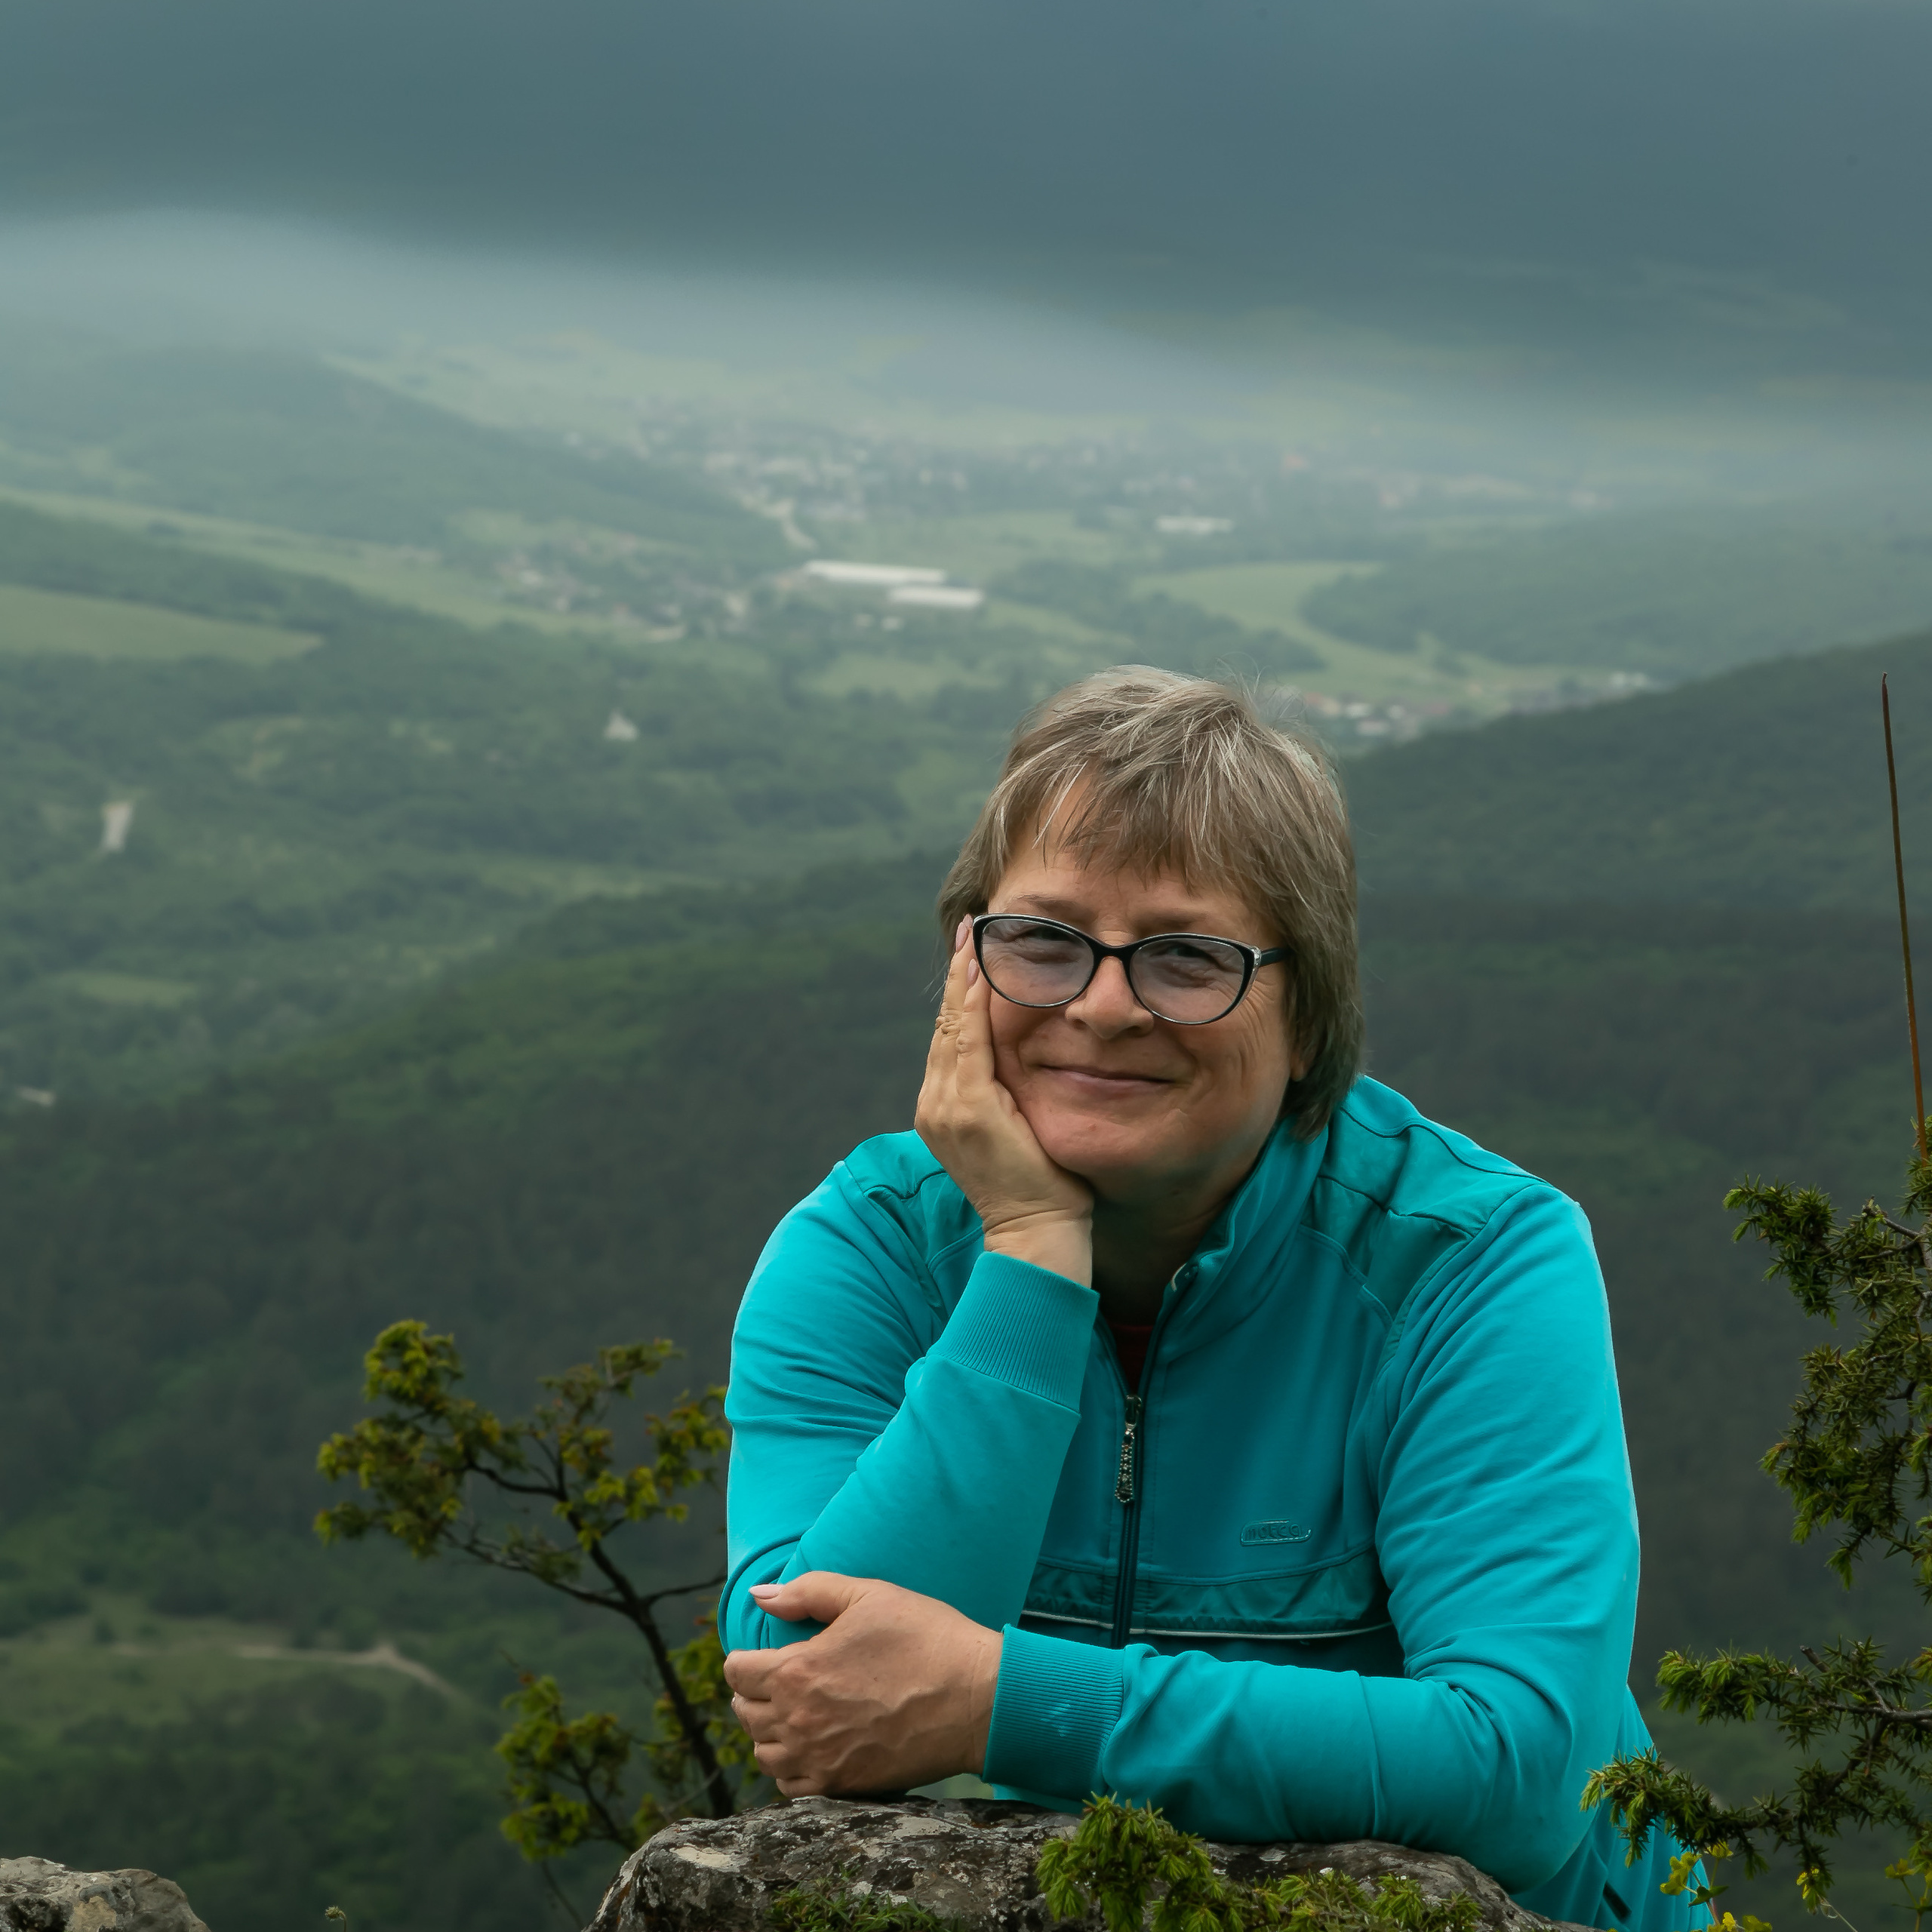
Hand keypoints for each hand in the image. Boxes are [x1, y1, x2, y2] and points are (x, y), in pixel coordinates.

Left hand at [723, 1573, 1002, 1796]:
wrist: (976, 1697)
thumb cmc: (925, 1638)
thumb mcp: (868, 1596)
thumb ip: (808, 1592)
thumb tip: (760, 1595)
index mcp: (796, 1671)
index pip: (736, 1672)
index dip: (747, 1658)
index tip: (766, 1654)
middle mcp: (797, 1721)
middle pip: (745, 1713)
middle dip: (756, 1692)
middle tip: (783, 1679)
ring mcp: (819, 1759)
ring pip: (764, 1753)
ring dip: (770, 1732)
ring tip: (796, 1713)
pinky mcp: (843, 1786)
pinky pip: (792, 1787)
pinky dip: (792, 1769)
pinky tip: (813, 1747)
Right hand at [915, 918, 1092, 1282]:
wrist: (1036, 1233)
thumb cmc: (1041, 1189)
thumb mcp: (1019, 1131)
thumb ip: (1010, 1097)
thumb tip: (1023, 1067)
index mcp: (946, 1109)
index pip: (952, 1039)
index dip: (960, 995)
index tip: (970, 954)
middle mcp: (937, 1105)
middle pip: (947, 1025)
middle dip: (959, 975)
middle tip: (971, 928)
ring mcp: (947, 1107)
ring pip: (954, 1027)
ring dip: (965, 979)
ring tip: (974, 939)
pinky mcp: (969, 1109)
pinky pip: (969, 1042)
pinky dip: (973, 1005)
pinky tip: (982, 973)